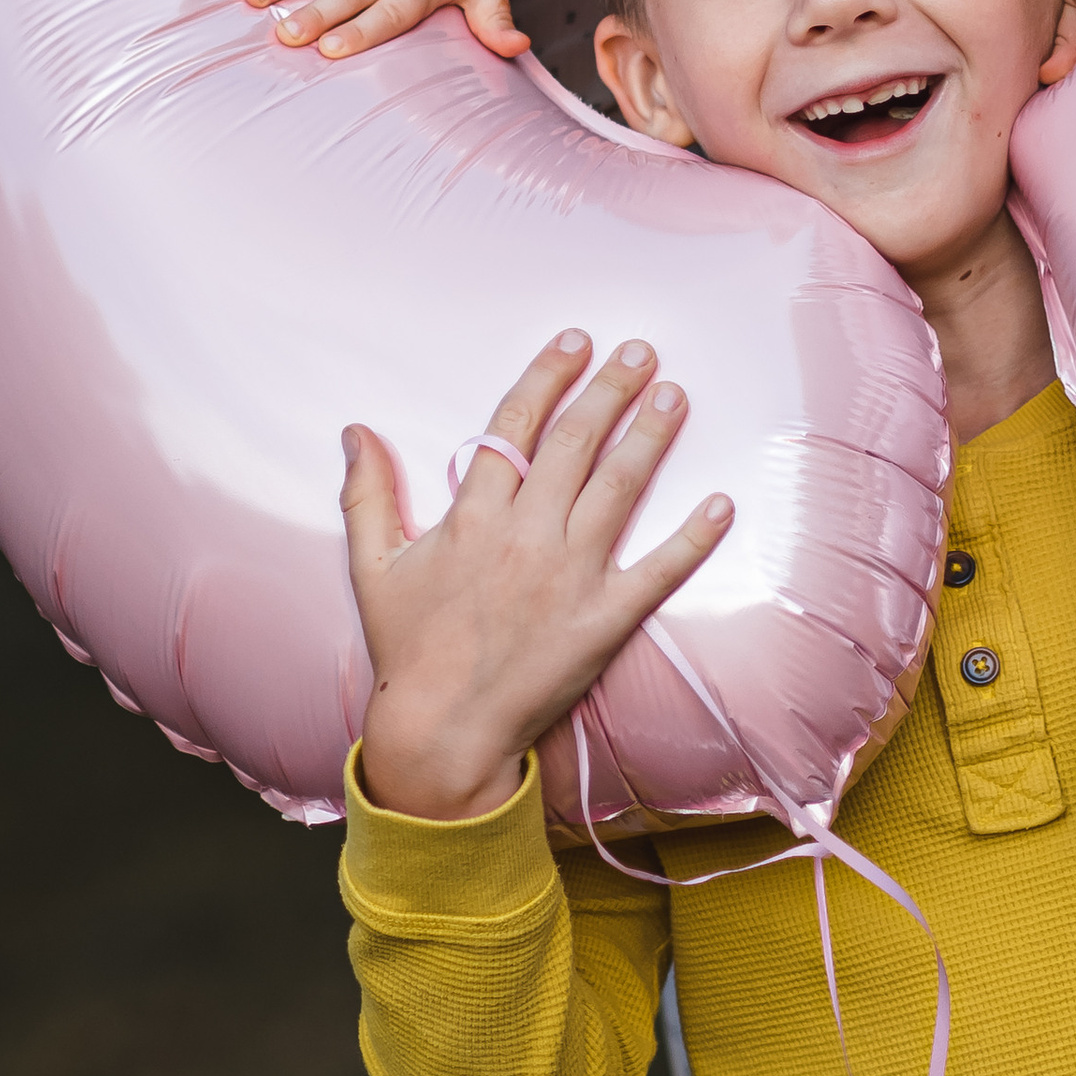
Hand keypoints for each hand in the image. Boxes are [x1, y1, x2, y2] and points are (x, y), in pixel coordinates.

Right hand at [342, 333, 733, 822]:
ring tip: (674, 395)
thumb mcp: (373, 567)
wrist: (441, 733)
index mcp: (473, 516)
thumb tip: (354, 430)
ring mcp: (570, 576)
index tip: (575, 342)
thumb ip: (366, 495)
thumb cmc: (408, 650)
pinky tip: (721, 503)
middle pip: (576, 442)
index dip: (547, 376)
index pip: (515, 425)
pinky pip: (658, 570)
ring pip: (619, 487)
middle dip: (610, 388)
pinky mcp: (603, 620)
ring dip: (650, 436)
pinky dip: (693, 538)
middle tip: (640, 350)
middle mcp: (526, 535)